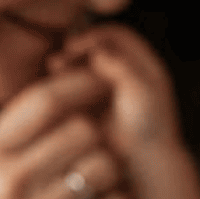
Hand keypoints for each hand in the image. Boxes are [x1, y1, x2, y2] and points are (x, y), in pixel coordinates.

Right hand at [0, 66, 132, 198]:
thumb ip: (0, 146)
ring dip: (109, 175)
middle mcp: (6, 186)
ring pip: (105, 167)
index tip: (97, 84)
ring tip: (95, 188)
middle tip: (92, 152)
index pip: (42, 101)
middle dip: (95, 138)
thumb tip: (50, 101)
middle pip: (83, 130)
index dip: (80, 84)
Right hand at [53, 23, 181, 163]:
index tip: (74, 47)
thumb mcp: (140, 92)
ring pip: (81, 67)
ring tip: (52, 74)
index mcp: (141, 64)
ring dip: (66, 68)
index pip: (115, 36)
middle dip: (75, 52)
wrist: (143, 162)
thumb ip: (122, 67)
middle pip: (94, 49)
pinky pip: (73, 88)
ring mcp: (105, 89)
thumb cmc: (148, 128)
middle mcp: (122, 72)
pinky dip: (62, 85)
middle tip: (57, 62)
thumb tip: (99, 51)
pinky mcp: (91, 105)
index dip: (94, 37)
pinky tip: (51, 91)